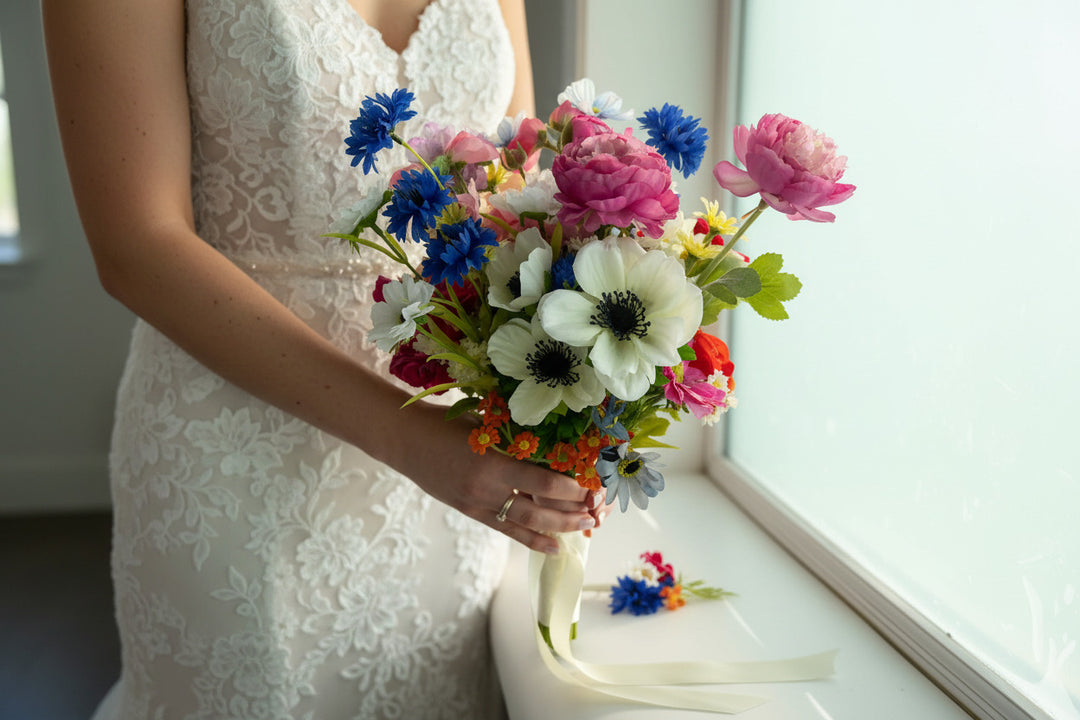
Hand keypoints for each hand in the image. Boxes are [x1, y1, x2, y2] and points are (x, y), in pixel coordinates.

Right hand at [380, 404, 597, 554]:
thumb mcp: (484, 425)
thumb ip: (515, 441)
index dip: (570, 488)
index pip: (542, 481)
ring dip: (557, 527)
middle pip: (538, 508)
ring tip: (582, 529)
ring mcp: (477, 504)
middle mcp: (487, 488)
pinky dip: (530, 538)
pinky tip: (551, 546)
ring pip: (525, 522)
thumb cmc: (446, 423)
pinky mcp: (470, 511)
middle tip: (594, 514)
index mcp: (493, 462)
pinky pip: (505, 529)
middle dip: (570, 512)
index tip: (591, 487)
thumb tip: (553, 449)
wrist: (405, 440)